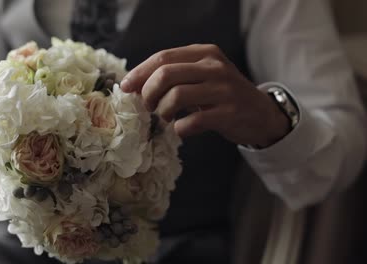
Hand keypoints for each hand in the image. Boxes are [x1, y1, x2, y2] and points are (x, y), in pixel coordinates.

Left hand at [120, 44, 290, 146]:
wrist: (261, 113)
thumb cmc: (222, 95)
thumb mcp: (201, 76)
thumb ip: (174, 76)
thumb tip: (134, 84)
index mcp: (204, 53)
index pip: (162, 58)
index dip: (139, 73)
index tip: (125, 88)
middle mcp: (215, 67)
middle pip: (166, 74)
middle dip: (148, 93)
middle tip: (148, 106)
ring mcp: (224, 90)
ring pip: (176, 96)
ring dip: (163, 111)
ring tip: (166, 117)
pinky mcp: (230, 113)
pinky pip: (193, 121)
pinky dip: (180, 128)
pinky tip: (182, 129)